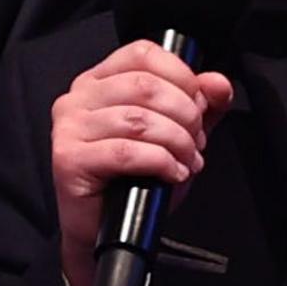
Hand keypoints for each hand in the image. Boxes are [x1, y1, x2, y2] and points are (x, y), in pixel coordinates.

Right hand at [49, 41, 233, 285]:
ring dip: (177, 143)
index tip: (198, 105)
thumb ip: (200, 106)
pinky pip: (127, 152)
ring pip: (139, 120)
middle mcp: (77, 98)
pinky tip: (172, 174)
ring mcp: (68, 128)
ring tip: (188, 161)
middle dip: (185, 116)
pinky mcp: (69, 159)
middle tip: (197, 143)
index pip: (142, 54)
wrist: (106, 230)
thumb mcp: (176, 135)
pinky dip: (161, 162)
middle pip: (145, 86)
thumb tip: (218, 83)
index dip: (181, 75)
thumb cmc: (135, 180)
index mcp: (99, 82)